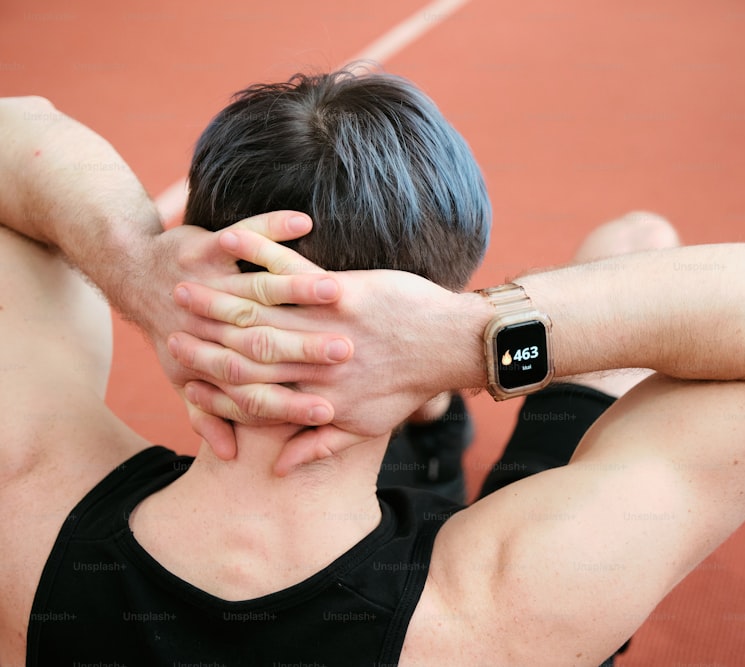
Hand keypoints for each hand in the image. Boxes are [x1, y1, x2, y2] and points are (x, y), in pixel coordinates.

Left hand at [137, 212, 346, 458]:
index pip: (260, 387)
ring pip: (259, 286)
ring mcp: (210, 282)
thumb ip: (212, 416)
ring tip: (334, 291)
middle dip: (307, 347)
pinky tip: (303, 222)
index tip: (328, 409)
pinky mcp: (205, 246)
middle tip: (346, 353)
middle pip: (267, 339)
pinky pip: (247, 232)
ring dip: (297, 287)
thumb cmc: (174, 333)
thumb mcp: (185, 378)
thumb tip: (228, 455)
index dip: (293, 400)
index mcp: (216, 359)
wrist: (133, 274)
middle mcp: (213, 323)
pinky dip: (271, 227)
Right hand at [166, 227, 486, 471]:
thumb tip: (279, 469)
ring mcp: (326, 325)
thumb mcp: (365, 428)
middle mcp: (314, 365)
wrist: (452, 346)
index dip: (210, 385)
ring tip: (185, 286)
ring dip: (218, 298)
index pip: (250, 395)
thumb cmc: (410, 386)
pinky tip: (232, 241)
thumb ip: (318, 445)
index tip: (182, 376)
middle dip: (202, 339)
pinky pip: (293, 272)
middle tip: (169, 324)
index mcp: (315, 398)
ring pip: (261, 312)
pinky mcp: (343, 292)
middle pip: (245, 352)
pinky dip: (261, 254)